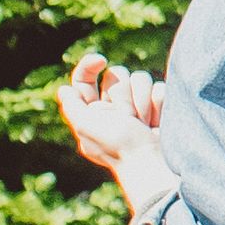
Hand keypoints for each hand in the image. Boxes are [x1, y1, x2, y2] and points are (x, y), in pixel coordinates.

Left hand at [58, 55, 162, 182]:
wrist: (152, 163)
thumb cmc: (118, 147)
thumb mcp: (87, 127)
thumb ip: (73, 107)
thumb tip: (65, 89)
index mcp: (92, 112)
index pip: (85, 79)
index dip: (89, 65)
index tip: (101, 60)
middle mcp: (113, 107)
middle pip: (116, 75)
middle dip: (122, 94)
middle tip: (126, 117)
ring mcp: (138, 106)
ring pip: (140, 78)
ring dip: (142, 100)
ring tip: (143, 123)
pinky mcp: (159, 107)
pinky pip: (159, 87)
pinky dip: (158, 103)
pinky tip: (156, 122)